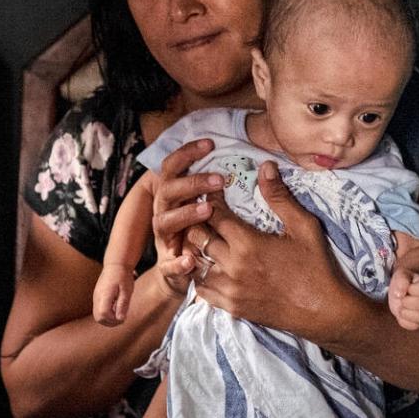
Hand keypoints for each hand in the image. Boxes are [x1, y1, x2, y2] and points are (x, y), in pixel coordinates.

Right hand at [93, 265, 133, 325]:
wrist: (115, 265)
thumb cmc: (123, 277)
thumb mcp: (127, 290)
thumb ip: (123, 305)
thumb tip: (120, 319)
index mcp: (105, 294)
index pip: (103, 314)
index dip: (113, 319)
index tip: (123, 315)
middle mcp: (97, 297)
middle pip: (98, 318)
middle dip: (111, 322)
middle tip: (122, 317)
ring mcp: (96, 298)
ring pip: (98, 316)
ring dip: (109, 319)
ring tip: (119, 312)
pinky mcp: (97, 298)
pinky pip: (99, 311)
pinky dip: (107, 314)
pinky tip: (115, 307)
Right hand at [148, 138, 221, 298]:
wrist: (179, 273)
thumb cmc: (201, 231)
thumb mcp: (208, 206)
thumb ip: (217, 185)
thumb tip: (254, 162)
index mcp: (172, 196)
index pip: (171, 167)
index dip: (187, 153)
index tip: (210, 144)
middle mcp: (164, 212)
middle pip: (168, 191)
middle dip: (191, 183)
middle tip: (219, 179)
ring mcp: (164, 239)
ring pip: (164, 222)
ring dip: (185, 214)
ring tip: (207, 210)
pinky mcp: (167, 266)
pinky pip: (168, 264)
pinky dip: (177, 262)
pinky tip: (190, 260)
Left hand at [188, 160, 346, 335]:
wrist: (322, 311)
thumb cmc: (316, 266)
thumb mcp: (303, 226)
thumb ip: (280, 197)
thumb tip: (266, 166)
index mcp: (247, 243)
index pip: (214, 214)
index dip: (211, 201)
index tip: (213, 194)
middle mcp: (232, 266)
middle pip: (198, 237)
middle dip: (199, 222)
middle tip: (205, 215)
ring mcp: (229, 289)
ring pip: (195, 263)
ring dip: (197, 249)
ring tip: (205, 239)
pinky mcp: (231, 307)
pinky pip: (201, 289)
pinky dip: (201, 276)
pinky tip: (211, 267)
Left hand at [390, 268, 418, 330]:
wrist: (406, 289)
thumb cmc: (404, 282)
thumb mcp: (401, 275)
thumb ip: (401, 281)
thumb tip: (399, 294)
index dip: (412, 289)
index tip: (407, 288)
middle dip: (407, 302)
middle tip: (401, 299)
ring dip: (406, 313)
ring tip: (401, 308)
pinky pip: (415, 326)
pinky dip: (404, 321)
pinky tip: (401, 314)